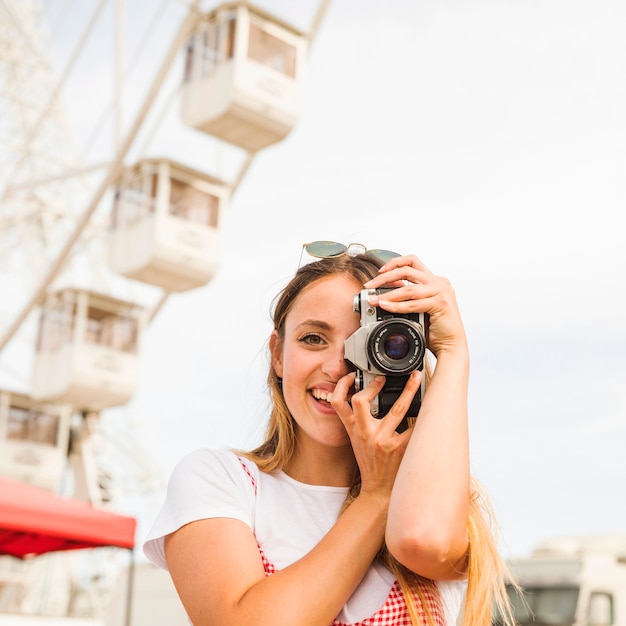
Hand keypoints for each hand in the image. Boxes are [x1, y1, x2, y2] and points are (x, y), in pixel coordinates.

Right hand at [330, 370, 420, 499]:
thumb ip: (358, 420)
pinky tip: (431, 412)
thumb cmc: (369, 463)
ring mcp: (382, 440)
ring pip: (398, 408)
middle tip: (384, 377)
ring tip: (416, 378)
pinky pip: (414, 427)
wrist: (378, 490)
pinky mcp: (399, 448)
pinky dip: (423, 419)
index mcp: (352, 429)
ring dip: (409, 390)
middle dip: (373, 385)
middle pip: (361, 401)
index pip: (338, 402)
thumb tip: (366, 396)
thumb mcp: (356, 441)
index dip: (342, 385)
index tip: (352, 375)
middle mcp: (365, 433)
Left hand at [363, 254, 466, 357]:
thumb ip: (408, 296)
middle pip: (407, 270)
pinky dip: (397, 306)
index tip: (379, 271)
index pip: (412, 261)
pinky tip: (386, 306)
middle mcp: (440, 282)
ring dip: (387, 294)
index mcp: (435, 280)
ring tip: (374, 300)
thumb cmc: (435, 329)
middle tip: (369, 286)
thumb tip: (386, 290)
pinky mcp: (441, 303)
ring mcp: (442, 291)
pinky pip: (413, 303)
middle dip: (384, 277)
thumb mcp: (419, 307)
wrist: (451, 346)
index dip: (394, 263)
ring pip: (408, 288)